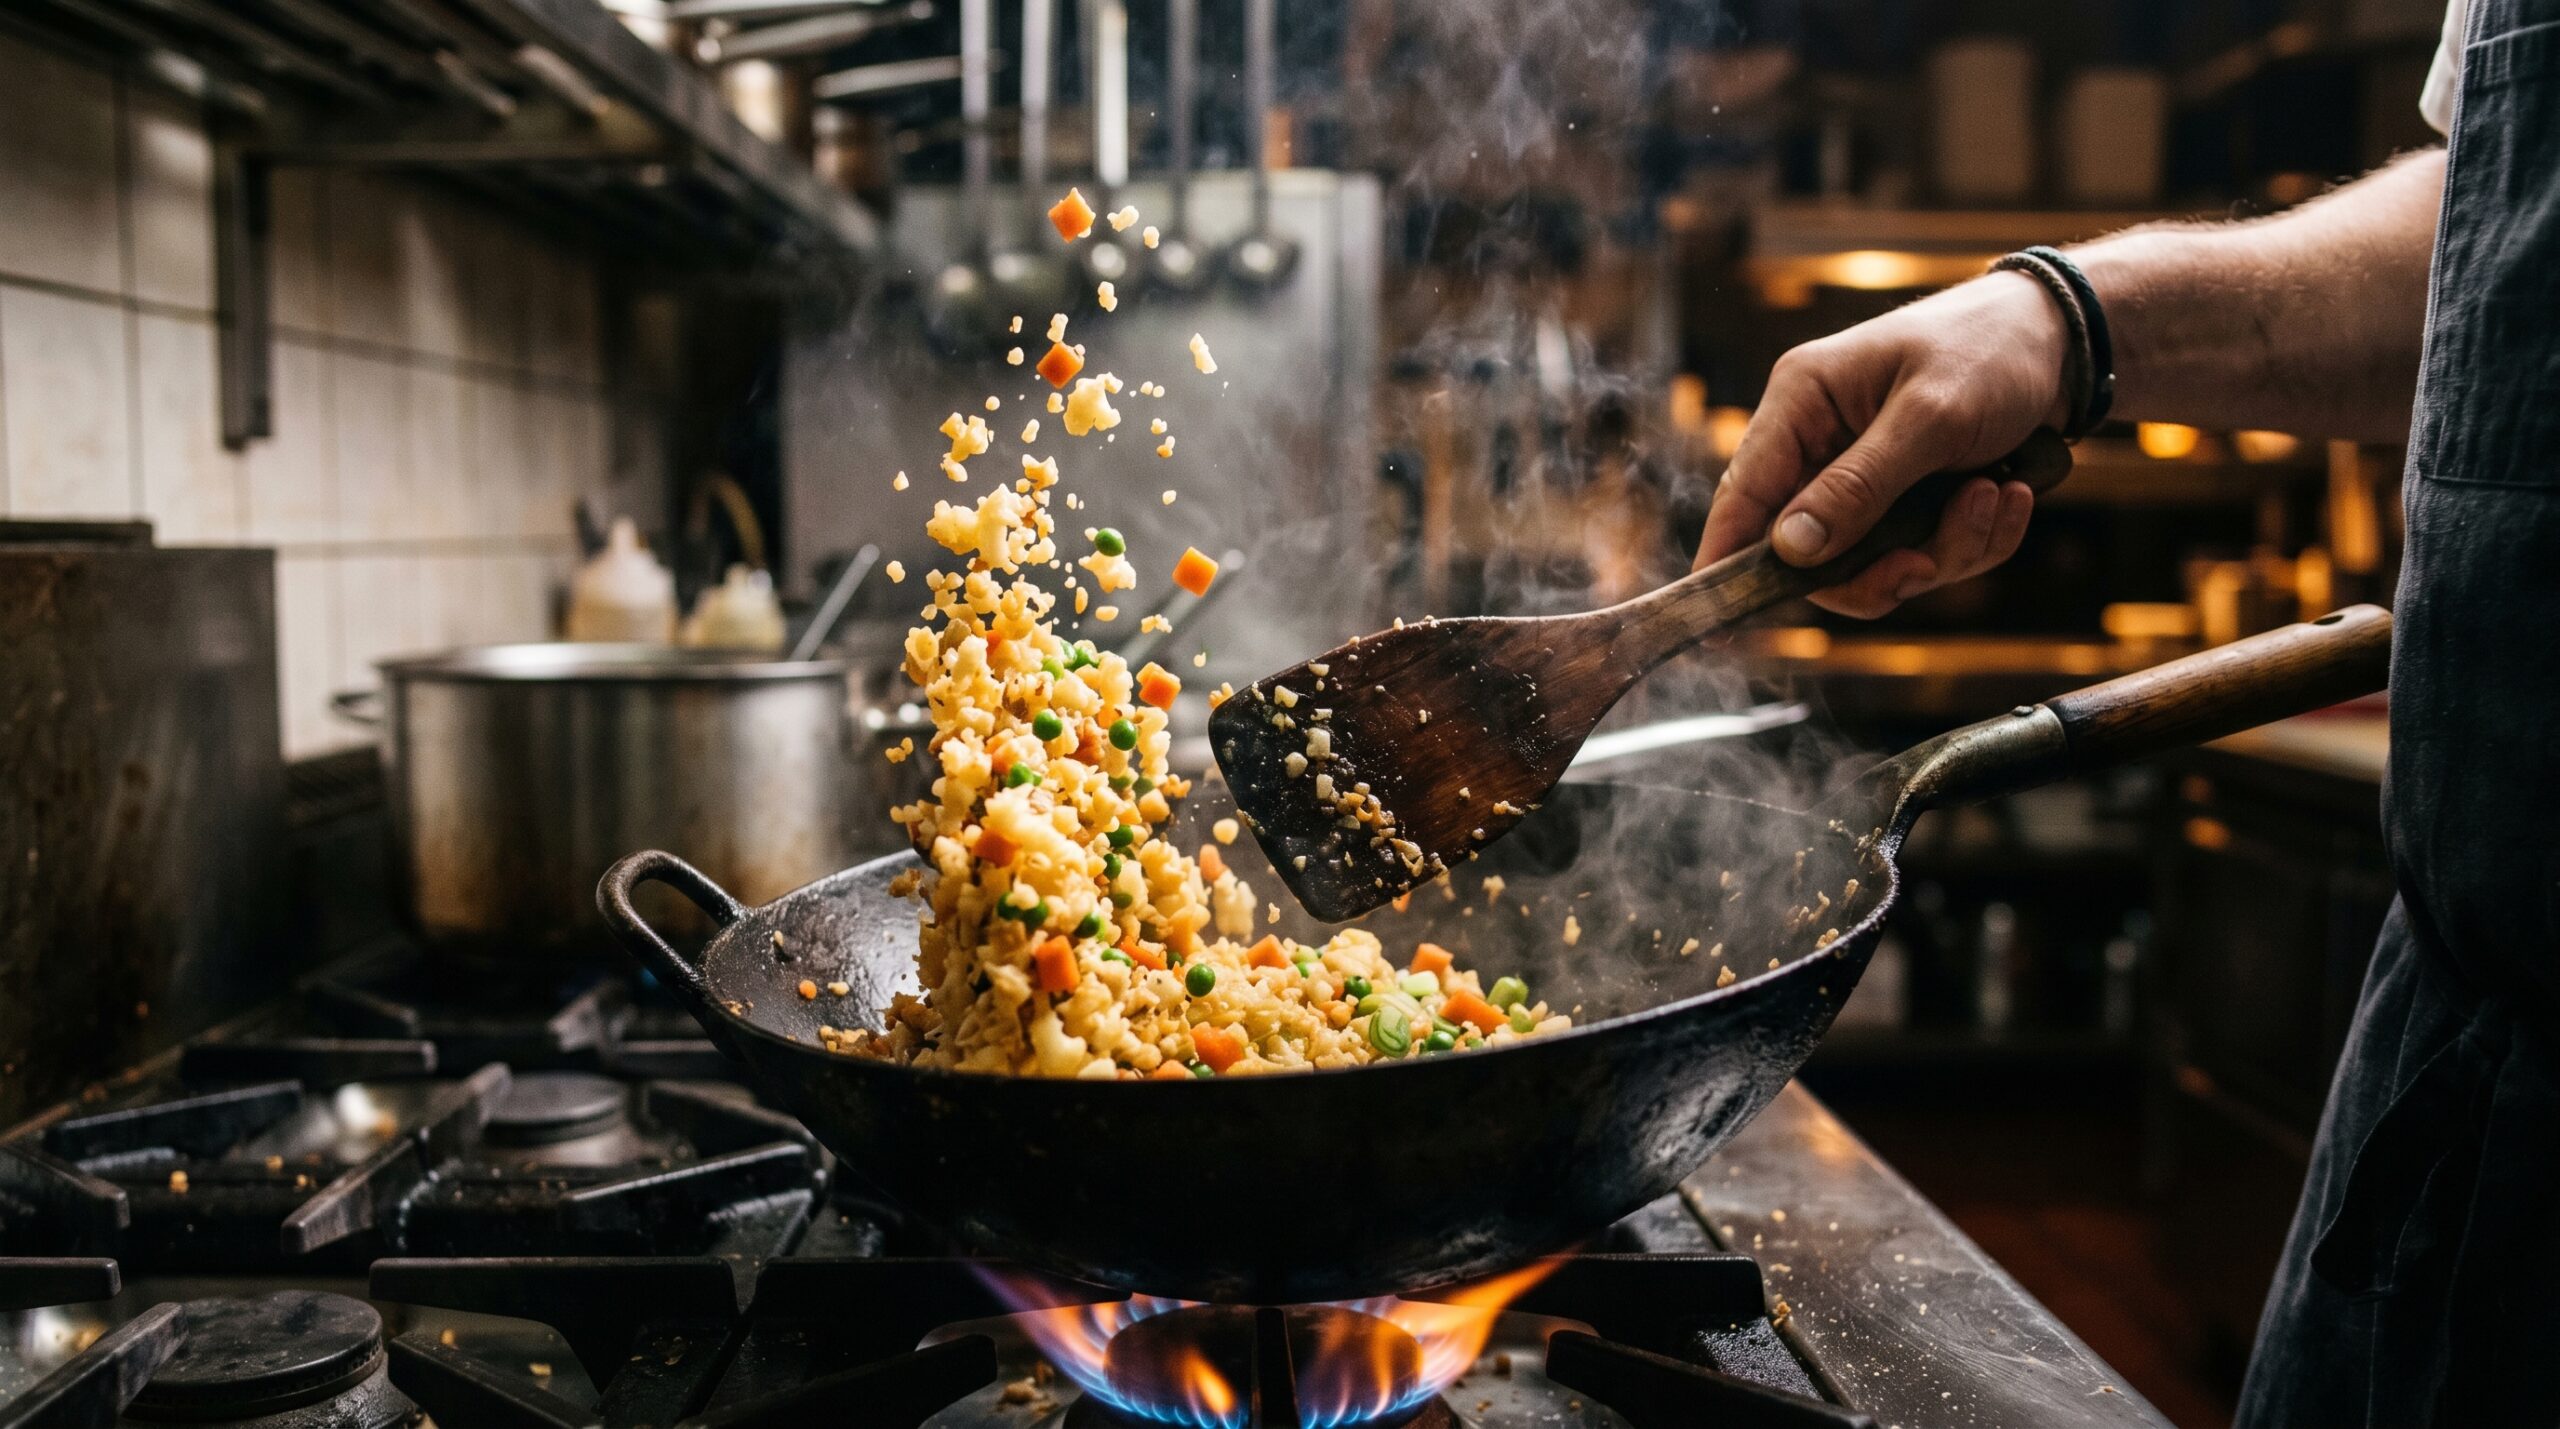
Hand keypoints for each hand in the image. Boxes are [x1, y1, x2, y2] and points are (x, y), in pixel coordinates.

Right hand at [1695, 272, 2072, 616]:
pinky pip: (1921, 554)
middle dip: (1876, 568)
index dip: (1726, 557)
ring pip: (1871, 563)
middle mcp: (1822, 444)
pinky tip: (2007, 494)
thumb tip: (1791, 548)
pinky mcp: (1908, 500)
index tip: (1720, 622)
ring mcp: (1865, 476)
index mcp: (1803, 402)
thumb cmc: (1990, 350)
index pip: (1743, 492)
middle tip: (1925, 563)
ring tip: (1993, 497)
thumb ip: (1858, 485)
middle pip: (1808, 549)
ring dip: (1941, 550)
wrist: (2065, 341)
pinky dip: (1972, 540)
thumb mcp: (1928, 416)